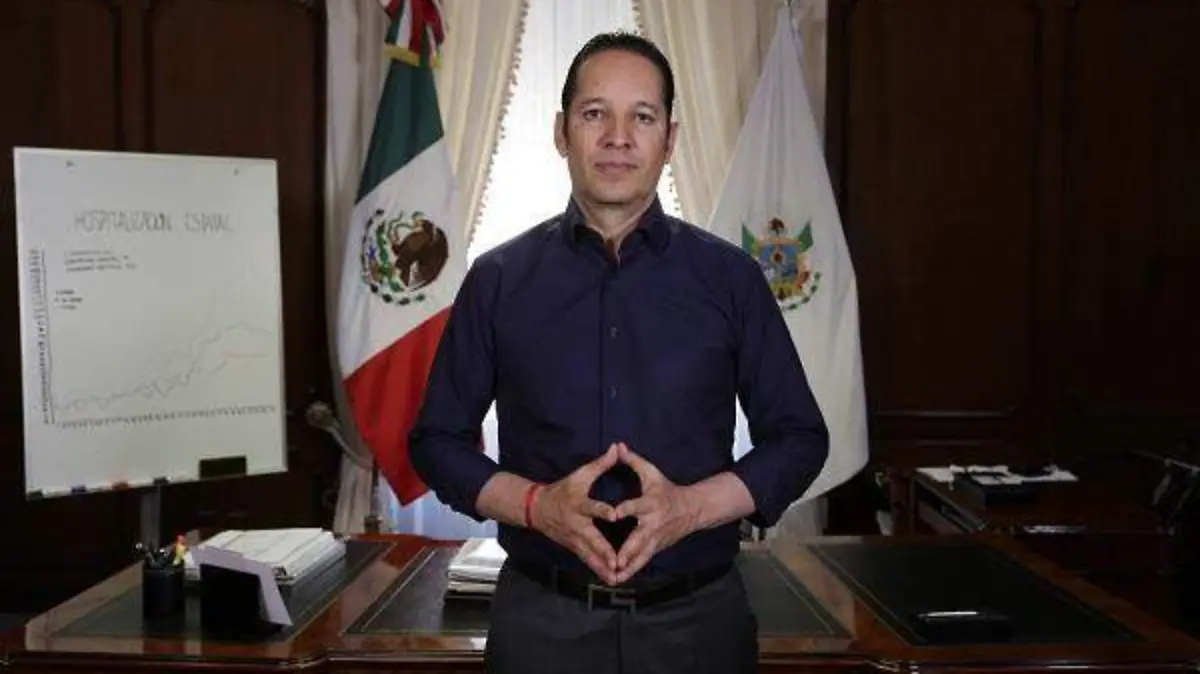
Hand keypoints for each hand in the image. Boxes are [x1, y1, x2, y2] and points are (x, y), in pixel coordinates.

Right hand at [532, 444, 620, 583]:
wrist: (536, 508)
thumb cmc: (562, 489)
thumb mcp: (579, 475)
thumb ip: (600, 464)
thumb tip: (615, 448)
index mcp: (578, 504)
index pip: (590, 506)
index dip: (601, 510)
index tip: (614, 515)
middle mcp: (576, 524)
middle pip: (591, 539)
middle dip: (604, 551)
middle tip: (617, 562)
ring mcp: (574, 539)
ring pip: (589, 555)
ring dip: (602, 567)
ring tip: (616, 578)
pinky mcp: (574, 547)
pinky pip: (587, 560)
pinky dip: (598, 570)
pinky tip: (610, 579)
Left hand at [612, 442, 700, 583]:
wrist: (692, 510)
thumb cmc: (667, 489)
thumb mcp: (652, 473)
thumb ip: (633, 461)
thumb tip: (618, 445)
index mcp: (651, 504)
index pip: (637, 506)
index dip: (626, 509)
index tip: (615, 514)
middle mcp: (653, 524)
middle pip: (640, 539)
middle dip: (628, 550)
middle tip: (615, 560)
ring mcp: (655, 539)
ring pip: (641, 556)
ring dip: (628, 567)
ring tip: (614, 577)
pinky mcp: (656, 548)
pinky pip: (642, 562)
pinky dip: (632, 571)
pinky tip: (619, 580)